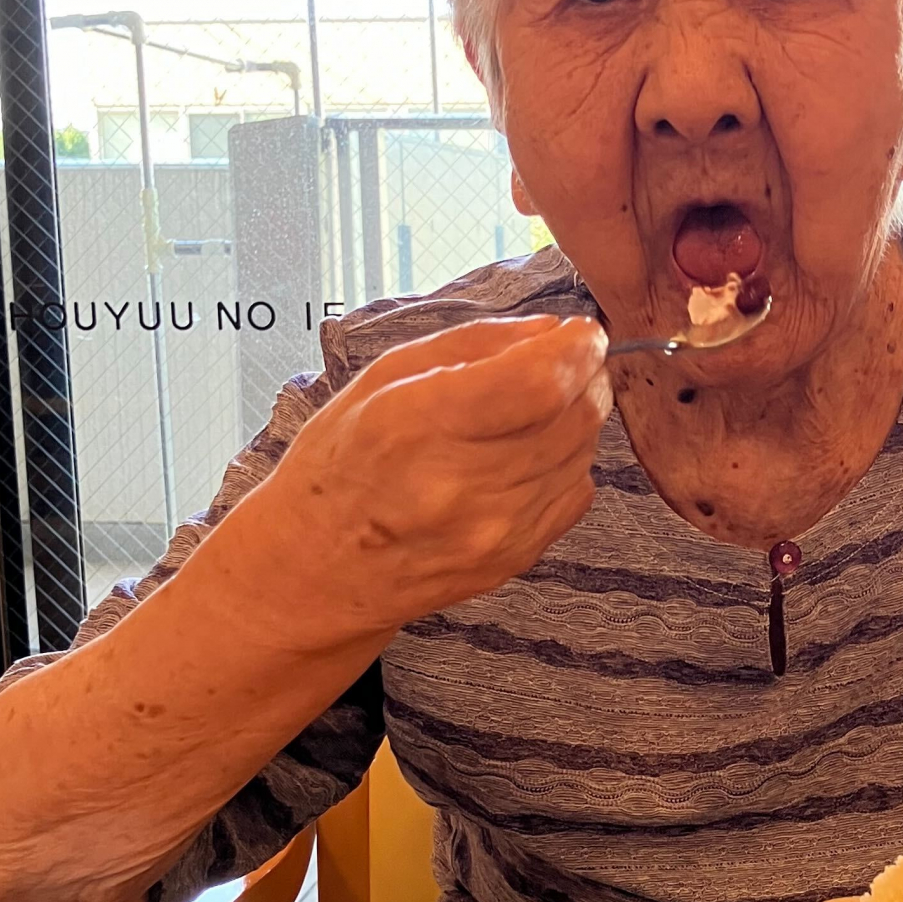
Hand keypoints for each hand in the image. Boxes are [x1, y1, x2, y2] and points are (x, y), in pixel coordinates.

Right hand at [243, 314, 611, 647]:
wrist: (318, 571)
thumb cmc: (339, 464)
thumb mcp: (380, 379)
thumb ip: (472, 344)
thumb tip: (551, 330)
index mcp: (418, 425)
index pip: (540, 382)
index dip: (578, 348)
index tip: (581, 332)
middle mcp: (463, 484)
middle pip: (576, 414)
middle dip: (584, 374)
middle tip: (560, 361)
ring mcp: (495, 531)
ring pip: (583, 452)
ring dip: (576, 416)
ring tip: (532, 409)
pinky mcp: (515, 559)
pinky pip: (577, 493)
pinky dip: (567, 463)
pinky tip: (526, 456)